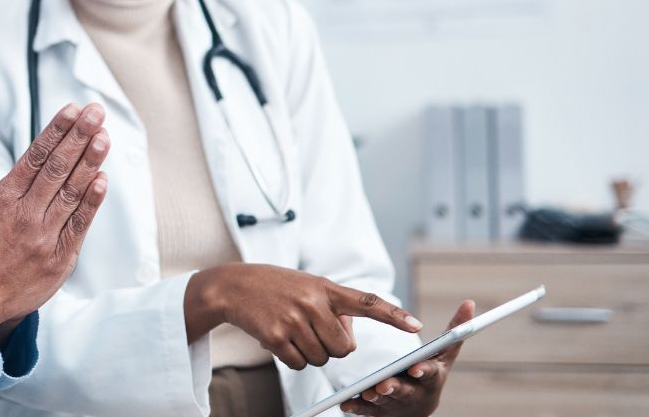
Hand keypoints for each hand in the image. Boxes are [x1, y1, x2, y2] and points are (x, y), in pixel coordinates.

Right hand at [0, 103, 109, 328]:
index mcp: (2, 199)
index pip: (36, 156)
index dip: (56, 130)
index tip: (73, 110)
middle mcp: (26, 215)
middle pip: (58, 168)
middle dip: (79, 136)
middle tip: (96, 112)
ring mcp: (44, 238)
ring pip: (72, 193)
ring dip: (91, 162)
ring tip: (104, 137)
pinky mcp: (58, 260)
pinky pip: (79, 226)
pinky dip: (92, 202)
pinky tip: (102, 180)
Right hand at [185, 264, 422, 369]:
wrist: (231, 285)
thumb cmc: (275, 287)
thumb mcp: (308, 286)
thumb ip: (332, 308)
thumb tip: (348, 340)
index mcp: (325, 287)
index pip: (367, 301)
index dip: (393, 315)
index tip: (416, 326)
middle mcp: (313, 302)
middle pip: (343, 348)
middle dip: (332, 347)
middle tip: (311, 331)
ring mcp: (294, 319)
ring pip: (322, 359)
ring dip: (310, 353)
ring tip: (291, 330)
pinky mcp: (276, 336)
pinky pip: (300, 364)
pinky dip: (293, 359)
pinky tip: (279, 339)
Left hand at [340, 300, 474, 415]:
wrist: (420, 405)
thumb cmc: (432, 371)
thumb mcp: (445, 353)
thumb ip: (456, 330)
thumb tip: (470, 302)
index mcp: (432, 377)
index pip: (430, 374)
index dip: (423, 371)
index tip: (415, 368)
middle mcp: (416, 393)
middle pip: (406, 391)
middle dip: (395, 387)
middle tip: (384, 384)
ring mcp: (398, 405)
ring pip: (386, 402)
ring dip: (376, 397)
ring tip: (367, 391)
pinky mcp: (381, 412)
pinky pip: (368, 411)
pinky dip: (357, 407)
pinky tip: (347, 404)